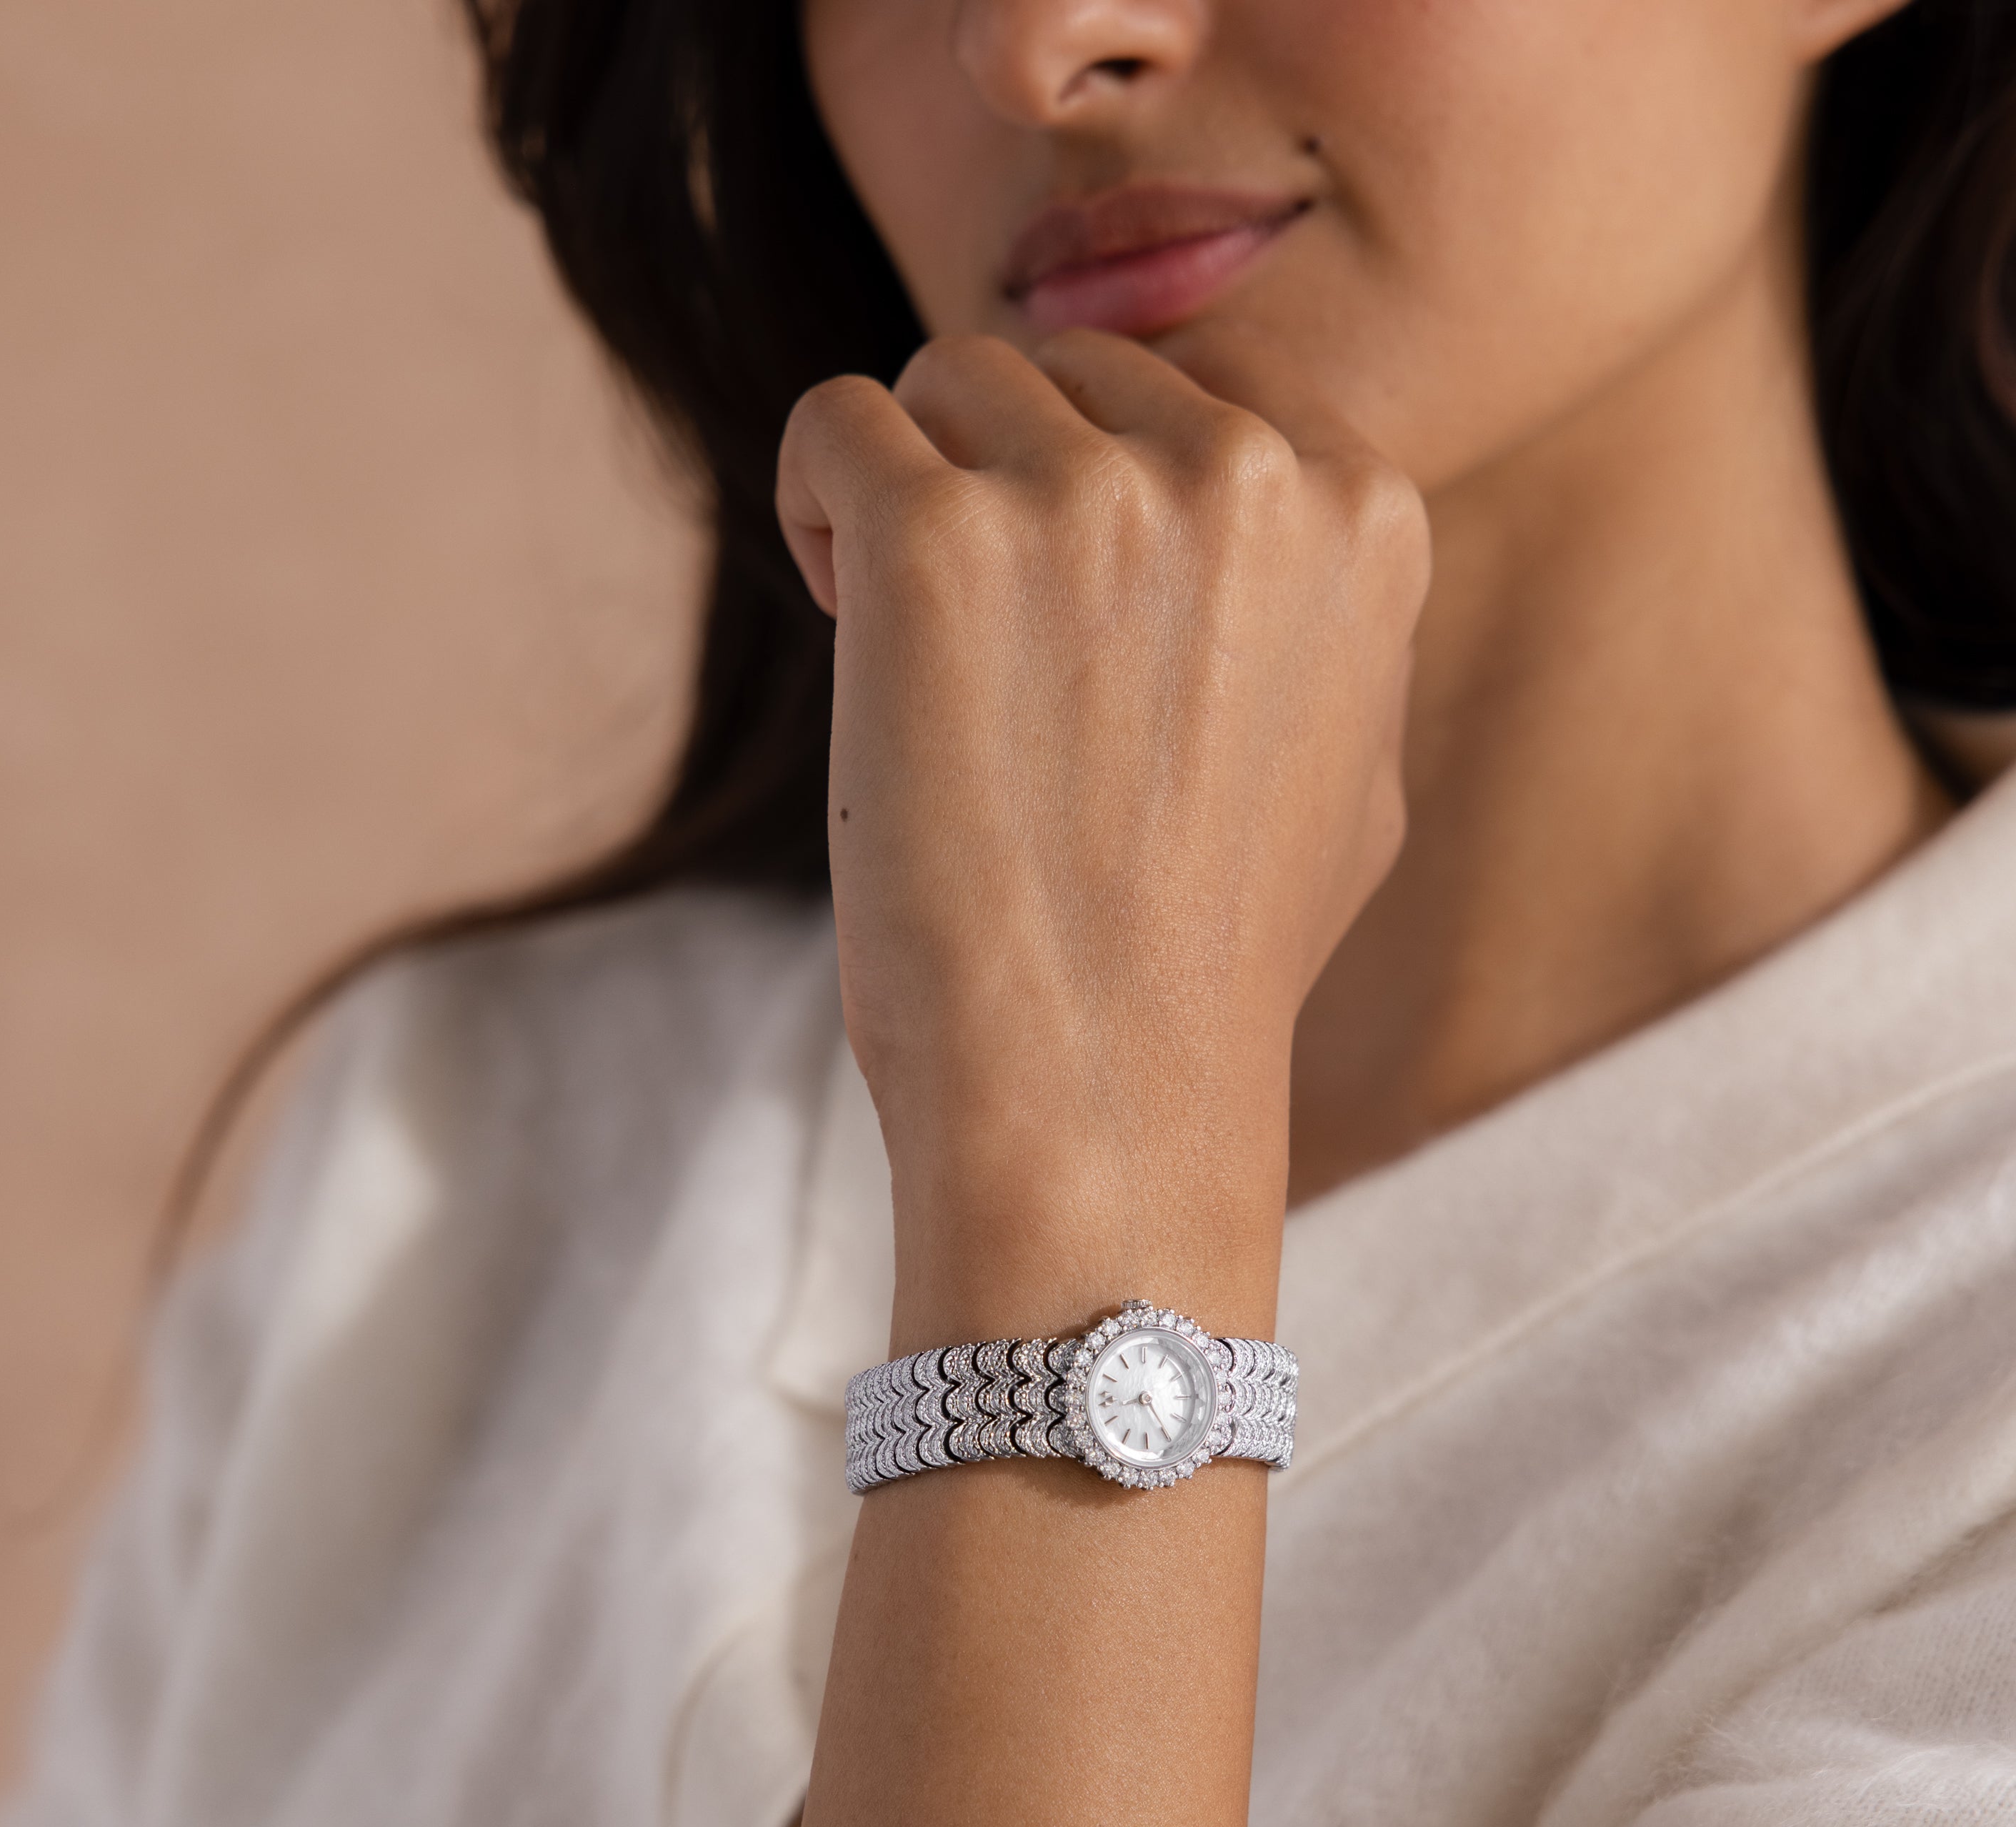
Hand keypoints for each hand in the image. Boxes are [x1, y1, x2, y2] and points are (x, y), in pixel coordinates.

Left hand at [777, 326, 1427, 1349]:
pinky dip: (818, 502)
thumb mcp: (1356, 780)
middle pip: (1067, 373)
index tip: (1070, 602)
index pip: (1197, 389)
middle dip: (1008, 479)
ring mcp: (1089, 498)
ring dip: (913, 490)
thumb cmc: (1212, 967)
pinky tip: (837, 609)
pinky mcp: (936, 541)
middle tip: (979, 642)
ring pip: (947, 384)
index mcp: (1365, 512)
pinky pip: (833, 424)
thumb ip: (1327, 630)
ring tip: (904, 643)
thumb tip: (1279, 540)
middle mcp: (1245, 474)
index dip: (1111, 478)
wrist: (1103, 1097)